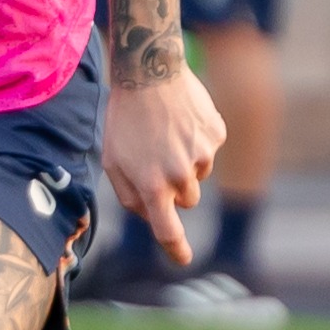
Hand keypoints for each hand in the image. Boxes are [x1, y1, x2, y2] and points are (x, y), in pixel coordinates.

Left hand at [100, 66, 225, 267]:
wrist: (148, 71)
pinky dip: (197, 141)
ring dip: (186, 163)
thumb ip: (129, 196)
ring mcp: (203, 155)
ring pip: (199, 175)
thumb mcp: (113, 160)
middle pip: (187, 201)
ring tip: (165, 133)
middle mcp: (181, 174)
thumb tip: (151, 215)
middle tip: (156, 157)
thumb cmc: (124, 120)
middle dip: (174, 188)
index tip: (184, 258)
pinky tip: (180, 120)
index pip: (167, 230)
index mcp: (152, 185)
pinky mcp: (216, 135)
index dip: (176, 248)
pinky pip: (209, 150)